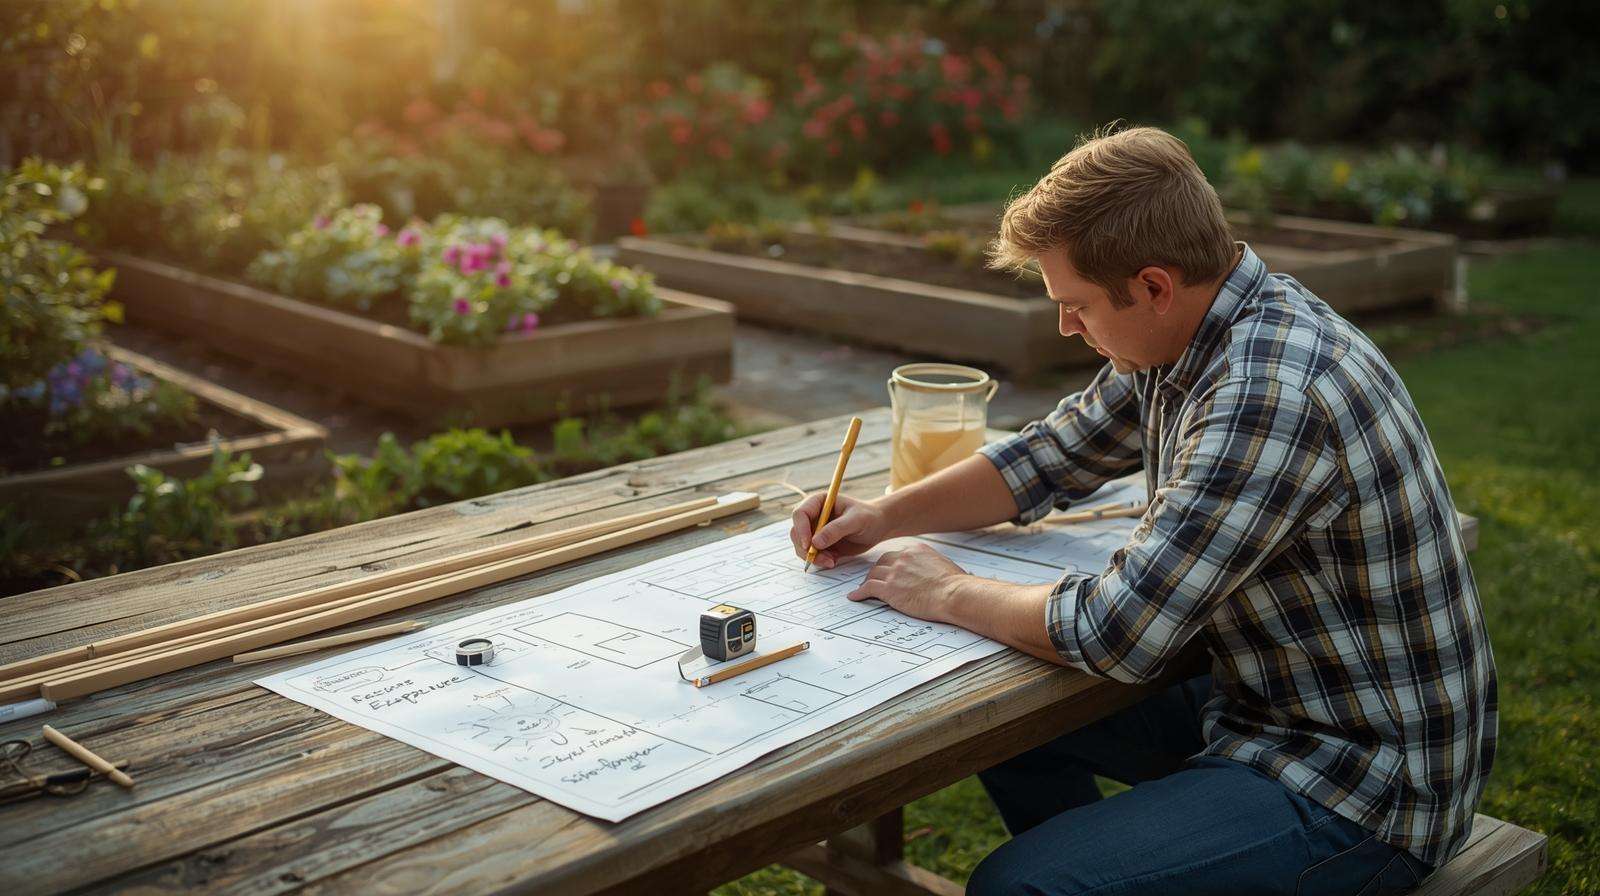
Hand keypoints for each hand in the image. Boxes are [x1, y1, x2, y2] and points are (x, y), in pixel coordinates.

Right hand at [790, 492, 892, 568]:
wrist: (877, 527)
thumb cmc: (869, 517)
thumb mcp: (856, 520)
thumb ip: (837, 529)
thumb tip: (815, 542)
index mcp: (818, 502)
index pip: (800, 514)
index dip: (801, 530)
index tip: (808, 545)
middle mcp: (813, 516)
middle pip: (796, 533)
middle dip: (806, 548)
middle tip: (823, 559)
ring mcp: (815, 531)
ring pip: (801, 547)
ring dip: (813, 557)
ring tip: (832, 561)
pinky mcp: (820, 544)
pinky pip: (811, 555)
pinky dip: (819, 561)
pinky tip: (834, 560)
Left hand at [846, 542, 967, 622]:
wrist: (954, 594)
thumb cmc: (956, 585)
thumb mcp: (945, 566)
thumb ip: (934, 565)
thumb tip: (939, 572)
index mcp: (916, 550)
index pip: (896, 554)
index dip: (890, 564)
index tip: (888, 570)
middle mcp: (903, 558)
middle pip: (882, 562)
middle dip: (877, 571)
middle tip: (874, 579)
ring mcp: (895, 573)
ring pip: (873, 574)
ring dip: (867, 582)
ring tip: (863, 588)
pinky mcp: (889, 589)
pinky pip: (868, 588)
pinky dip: (860, 593)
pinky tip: (856, 597)